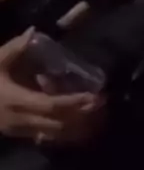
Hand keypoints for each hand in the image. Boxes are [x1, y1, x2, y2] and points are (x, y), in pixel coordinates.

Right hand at [0, 30, 103, 145]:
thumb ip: (14, 48)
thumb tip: (33, 32)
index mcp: (17, 100)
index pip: (52, 105)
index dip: (74, 103)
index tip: (94, 96)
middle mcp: (21, 120)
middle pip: (59, 124)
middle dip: (83, 117)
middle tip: (103, 105)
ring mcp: (20, 131)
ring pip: (55, 135)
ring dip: (78, 128)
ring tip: (97, 117)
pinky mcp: (19, 135)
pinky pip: (46, 137)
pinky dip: (65, 133)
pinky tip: (78, 126)